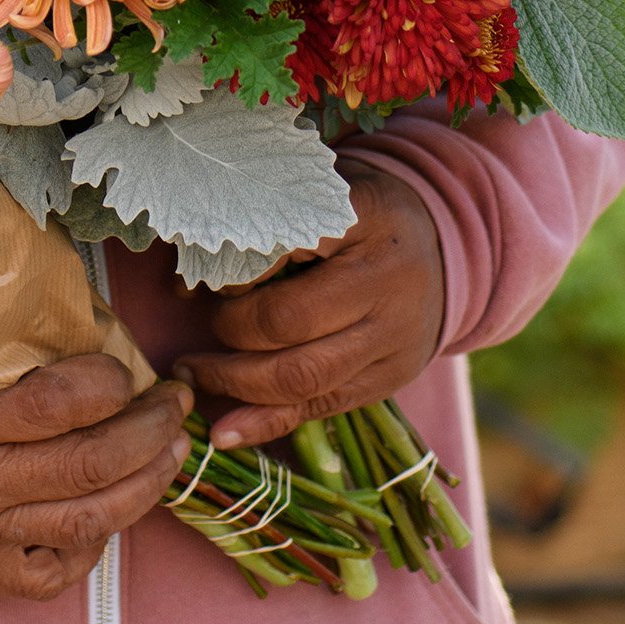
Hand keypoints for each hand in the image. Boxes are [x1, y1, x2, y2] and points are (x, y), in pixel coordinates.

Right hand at [0, 356, 192, 602]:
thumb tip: (90, 333)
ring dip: (147, 483)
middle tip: (173, 404)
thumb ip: (2, 354)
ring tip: (172, 451)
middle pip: (86, 465)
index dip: (107, 381)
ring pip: (88, 521)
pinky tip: (116, 509)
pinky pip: (58, 571)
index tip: (126, 366)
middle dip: (149, 431)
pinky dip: (98, 541)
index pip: (51, 404)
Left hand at [172, 171, 444, 452]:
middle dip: (230, 330)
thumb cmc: (356, 215)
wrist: (439, 247)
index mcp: (367, 217)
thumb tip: (185, 283)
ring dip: (236, 382)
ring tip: (193, 374)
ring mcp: (393, 336)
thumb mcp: (322, 192)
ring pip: (303, 376)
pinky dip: (267, 423)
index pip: (287, 246)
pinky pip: (322, 407)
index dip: (238, 268)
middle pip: (289, 321)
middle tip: (202, 322)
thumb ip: (264, 221)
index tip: (208, 274)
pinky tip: (225, 431)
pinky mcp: (389, 377)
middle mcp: (386, 280)